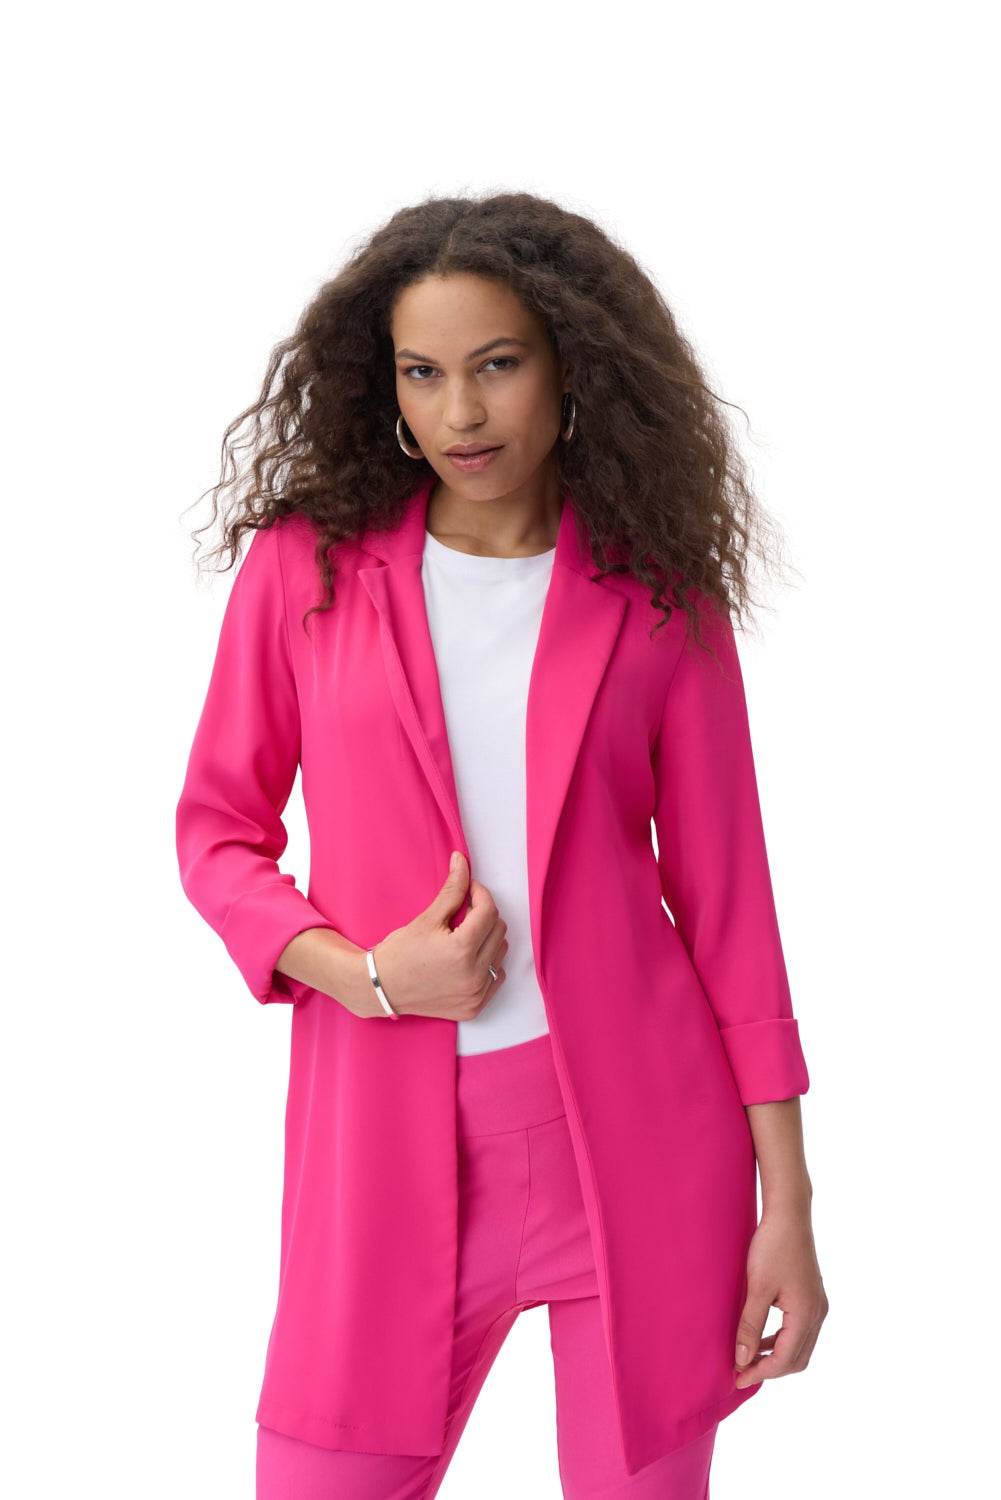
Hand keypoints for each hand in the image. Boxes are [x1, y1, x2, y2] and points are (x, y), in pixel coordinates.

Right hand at [366, 852, 508, 1019]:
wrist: (380, 988)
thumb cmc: (399, 953)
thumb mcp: (427, 918)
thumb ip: (452, 890)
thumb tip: (463, 861)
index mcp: (461, 950)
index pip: (488, 911)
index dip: (480, 894)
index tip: (469, 890)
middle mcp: (473, 975)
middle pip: (499, 930)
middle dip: (483, 915)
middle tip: (462, 913)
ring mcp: (475, 994)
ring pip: (500, 953)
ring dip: (487, 939)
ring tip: (463, 937)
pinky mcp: (474, 1007)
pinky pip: (497, 977)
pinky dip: (487, 964)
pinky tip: (466, 959)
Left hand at [733, 1204, 828, 1387]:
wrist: (789, 1215)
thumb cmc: (772, 1247)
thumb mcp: (757, 1287)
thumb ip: (750, 1325)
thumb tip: (742, 1358)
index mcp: (806, 1313)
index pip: (786, 1359)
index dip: (761, 1372)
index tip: (738, 1378)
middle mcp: (818, 1314)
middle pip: (797, 1359)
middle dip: (770, 1369)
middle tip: (742, 1372)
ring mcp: (817, 1306)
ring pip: (800, 1347)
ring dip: (776, 1356)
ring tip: (749, 1358)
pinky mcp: (812, 1297)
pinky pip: (800, 1331)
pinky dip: (781, 1341)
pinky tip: (761, 1338)